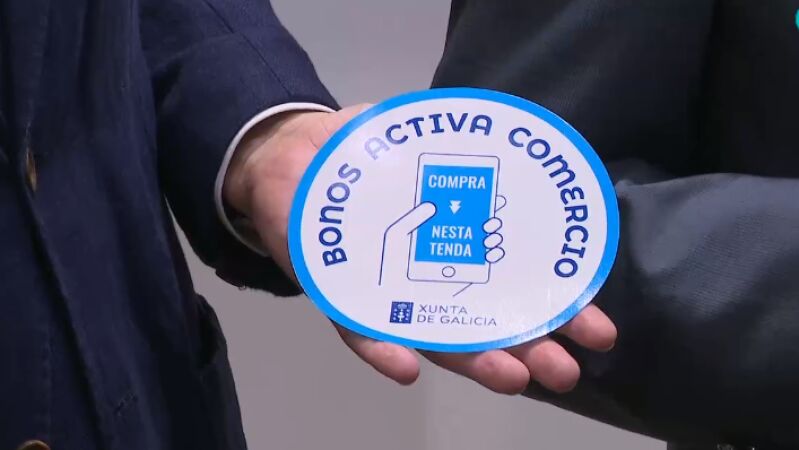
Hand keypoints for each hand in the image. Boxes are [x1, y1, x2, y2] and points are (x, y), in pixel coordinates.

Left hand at [224, 105, 616, 393]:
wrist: (290, 156)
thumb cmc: (361, 152)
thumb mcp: (418, 137)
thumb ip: (458, 144)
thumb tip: (516, 135)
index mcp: (454, 249)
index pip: (511, 285)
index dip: (552, 308)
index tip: (596, 325)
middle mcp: (427, 280)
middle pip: (482, 323)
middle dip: (528, 349)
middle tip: (567, 369)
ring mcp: (384, 291)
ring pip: (433, 336)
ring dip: (472, 359)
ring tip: (513, 376)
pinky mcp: (335, 293)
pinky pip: (358, 328)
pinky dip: (381, 348)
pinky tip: (407, 367)